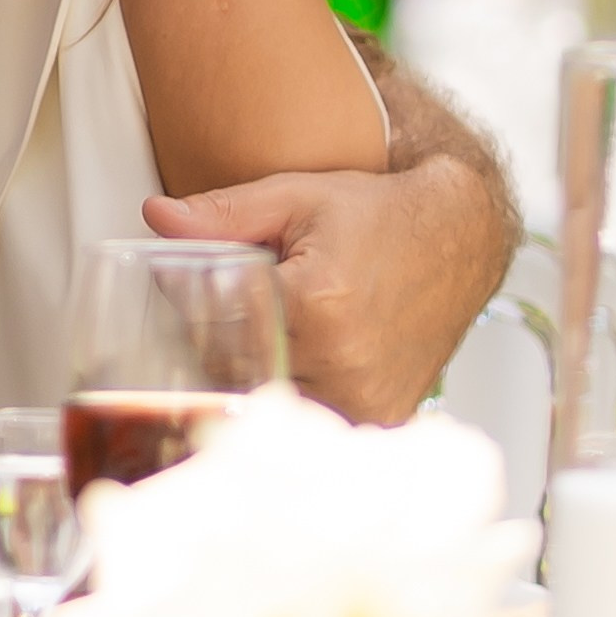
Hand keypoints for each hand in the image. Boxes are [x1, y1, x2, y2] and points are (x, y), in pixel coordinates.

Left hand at [142, 155, 513, 423]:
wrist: (459, 240)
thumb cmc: (381, 216)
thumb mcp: (297, 198)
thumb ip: (224, 213)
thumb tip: (156, 216)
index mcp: (315, 304)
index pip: (211, 325)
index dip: (192, 308)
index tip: (191, 290)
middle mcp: (342, 362)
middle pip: (235, 369)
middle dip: (220, 344)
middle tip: (235, 310)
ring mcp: (364, 399)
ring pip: (269, 400)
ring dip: (256, 375)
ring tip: (273, 332)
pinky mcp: (380, 418)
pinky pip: (312, 418)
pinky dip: (297, 394)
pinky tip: (304, 360)